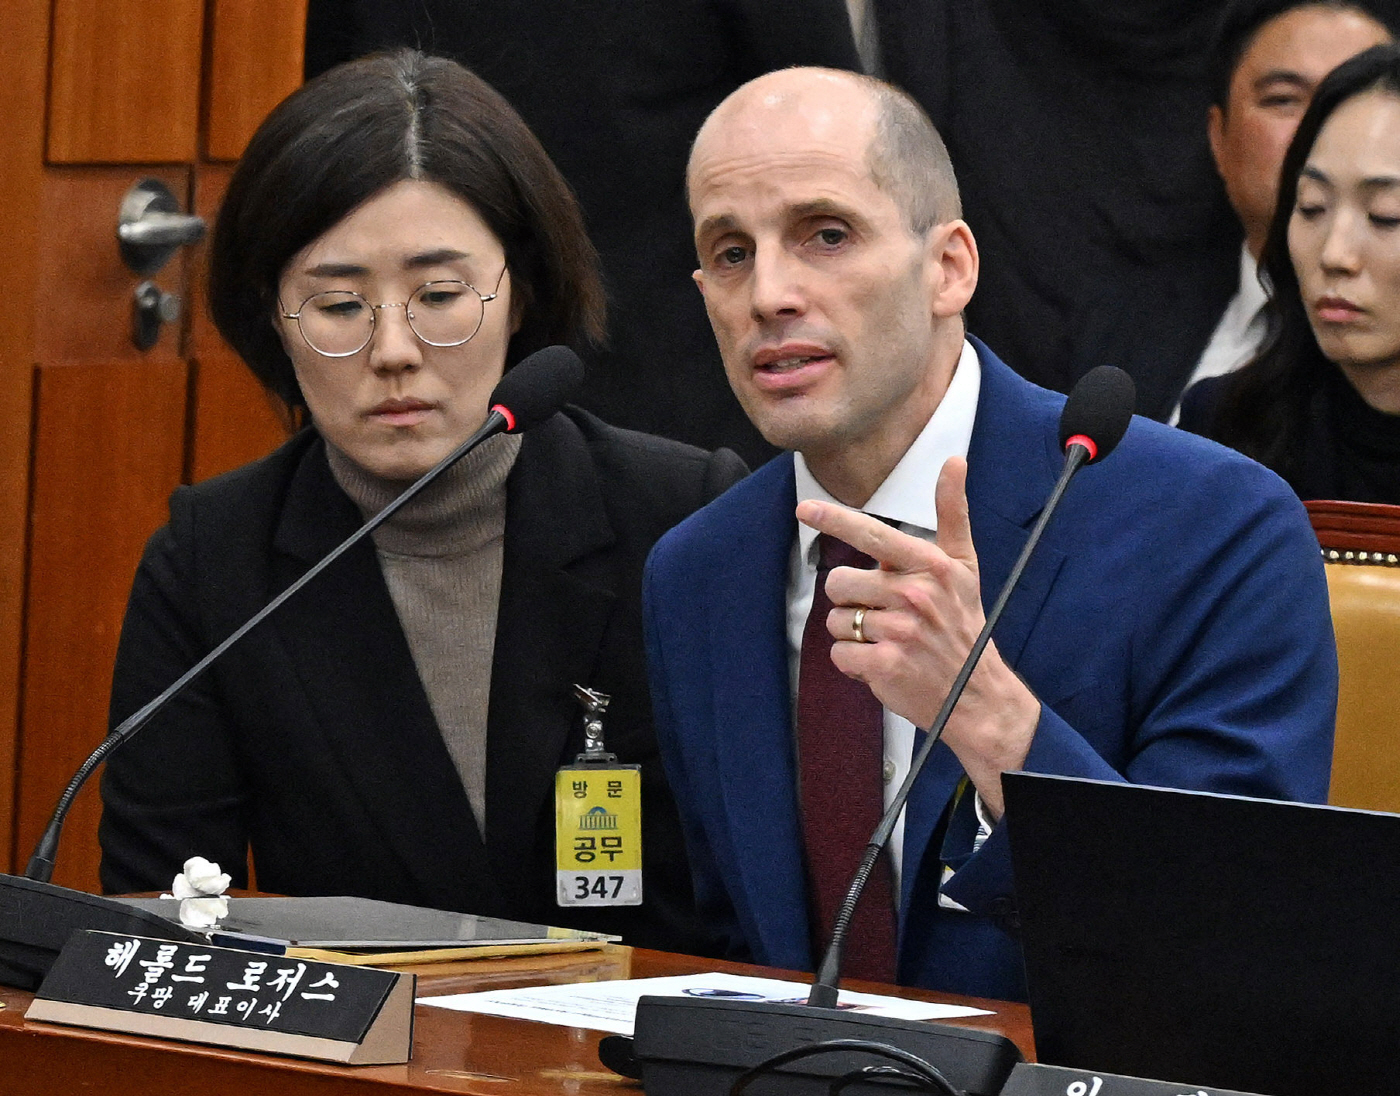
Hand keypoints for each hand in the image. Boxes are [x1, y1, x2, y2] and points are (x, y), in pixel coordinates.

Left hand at [795, 457, 1039, 816]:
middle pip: (839, 581)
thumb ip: (952, 513)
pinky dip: (853, 661)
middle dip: (850, 599)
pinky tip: (882, 662)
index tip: (804, 508)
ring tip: (887, 640)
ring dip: (854, 633)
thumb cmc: (964, 625)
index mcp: (931, 566)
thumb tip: (953, 461)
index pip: (872, 534)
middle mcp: (915, 595)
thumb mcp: (965, 566)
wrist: (977, 694)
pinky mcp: (884, 665)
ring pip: (837, 620)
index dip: (834, 519)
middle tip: (882, 613)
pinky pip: (840, 653)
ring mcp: (899, 632)